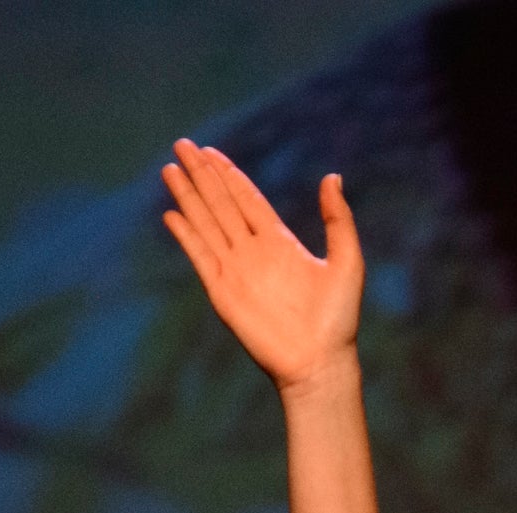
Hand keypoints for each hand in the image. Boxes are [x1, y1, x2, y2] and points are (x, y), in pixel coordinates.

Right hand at [159, 139, 363, 393]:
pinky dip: (187, 236)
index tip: (210, 151)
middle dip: (201, 174)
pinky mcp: (222, 293)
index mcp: (280, 242)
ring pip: (206, 224)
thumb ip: (338, 220)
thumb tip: (332, 177)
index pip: (247, 198)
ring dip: (188, 197)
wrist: (319, 363)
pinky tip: (172, 215)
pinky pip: (201, 257)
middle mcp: (254, 252)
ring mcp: (236, 271)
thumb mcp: (347, 262)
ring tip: (170, 169)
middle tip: (182, 144)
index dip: (228, 174)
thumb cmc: (338, 320)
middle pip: (221, 203)